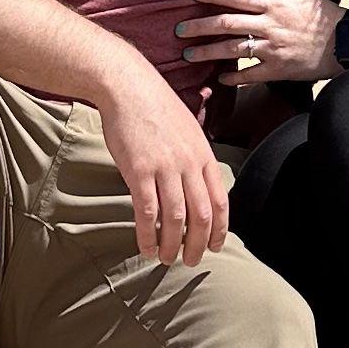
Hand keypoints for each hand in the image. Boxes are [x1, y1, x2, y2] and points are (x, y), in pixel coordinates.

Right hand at [97, 69, 230, 269]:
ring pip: (175, 219)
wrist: (128, 86)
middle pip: (201, 216)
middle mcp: (188, 164)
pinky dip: (148, 235)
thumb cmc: (156, 108)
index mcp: (203, 155)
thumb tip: (197, 187)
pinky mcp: (139, 171)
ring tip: (166, 259)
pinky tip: (145, 247)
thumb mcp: (188, 131)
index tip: (215, 246)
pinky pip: (147, 212)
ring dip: (171, 245)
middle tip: (192, 261)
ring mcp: (164, 168)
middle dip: (198, 244)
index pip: (220, 201)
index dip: (220, 228)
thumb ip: (194, 159)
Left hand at [178, 0, 342, 88]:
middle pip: (227, 24)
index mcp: (273, 5)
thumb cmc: (324, 16)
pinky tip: (220, 78)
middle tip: (178, 30)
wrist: (347, 42)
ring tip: (188, 55)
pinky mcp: (278, 69)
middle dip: (200, 26)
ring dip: (208, 52)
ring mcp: (272, 49)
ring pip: (233, 50)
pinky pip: (251, 75)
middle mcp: (269, 26)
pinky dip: (234, 77)